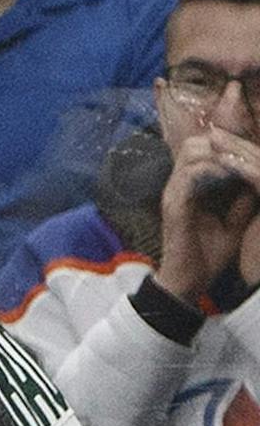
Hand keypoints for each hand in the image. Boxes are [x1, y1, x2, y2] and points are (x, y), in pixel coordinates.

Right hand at [155, 126, 259, 304]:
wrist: (189, 283)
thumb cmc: (208, 256)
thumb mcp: (234, 223)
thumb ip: (241, 201)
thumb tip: (257, 181)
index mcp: (189, 188)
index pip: (203, 148)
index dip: (230, 145)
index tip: (255, 153)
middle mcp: (178, 186)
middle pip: (195, 142)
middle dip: (226, 144)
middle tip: (251, 155)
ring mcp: (174, 194)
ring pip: (193, 152)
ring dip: (222, 154)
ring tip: (245, 165)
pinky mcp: (174, 206)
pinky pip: (192, 175)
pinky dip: (215, 171)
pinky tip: (236, 178)